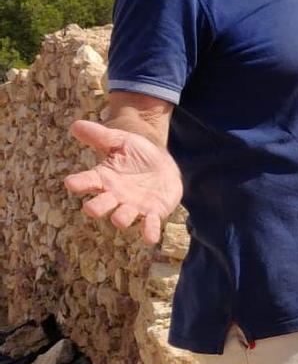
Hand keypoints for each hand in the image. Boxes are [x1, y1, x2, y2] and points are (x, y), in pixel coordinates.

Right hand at [63, 120, 182, 244]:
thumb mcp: (120, 140)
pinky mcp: (152, 212)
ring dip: (121, 218)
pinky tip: (150, 238)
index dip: (78, 183)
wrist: (160, 163)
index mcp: (103, 178)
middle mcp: (114, 196)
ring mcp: (133, 206)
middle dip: (97, 208)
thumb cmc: (136, 152)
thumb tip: (75, 125)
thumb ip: (100, 135)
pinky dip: (149, 232)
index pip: (86, 181)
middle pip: (101, 205)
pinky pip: (149, 225)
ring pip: (123, 217)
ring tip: (120, 218)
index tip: (70, 182)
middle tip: (91, 209)